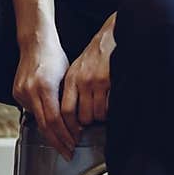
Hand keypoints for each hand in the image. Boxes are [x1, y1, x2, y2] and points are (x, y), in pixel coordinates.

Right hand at [12, 33, 77, 159]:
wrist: (35, 44)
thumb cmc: (54, 57)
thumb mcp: (67, 77)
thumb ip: (68, 100)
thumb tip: (76, 122)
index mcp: (45, 86)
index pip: (55, 120)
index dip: (65, 135)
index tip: (73, 144)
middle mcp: (30, 91)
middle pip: (45, 125)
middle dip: (58, 142)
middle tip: (67, 153)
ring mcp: (21, 92)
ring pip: (38, 121)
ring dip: (51, 133)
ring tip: (62, 142)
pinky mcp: (16, 93)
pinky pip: (31, 111)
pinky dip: (42, 120)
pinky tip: (51, 126)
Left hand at [59, 14, 116, 150]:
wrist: (109, 37)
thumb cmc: (93, 55)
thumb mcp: (76, 70)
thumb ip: (71, 89)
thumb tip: (66, 113)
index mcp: (70, 80)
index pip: (63, 111)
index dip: (66, 128)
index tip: (69, 137)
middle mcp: (80, 81)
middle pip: (80, 116)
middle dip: (84, 126)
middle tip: (86, 129)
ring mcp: (94, 81)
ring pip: (95, 113)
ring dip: (98, 119)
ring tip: (100, 115)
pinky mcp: (108, 81)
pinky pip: (108, 106)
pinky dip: (109, 110)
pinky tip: (109, 106)